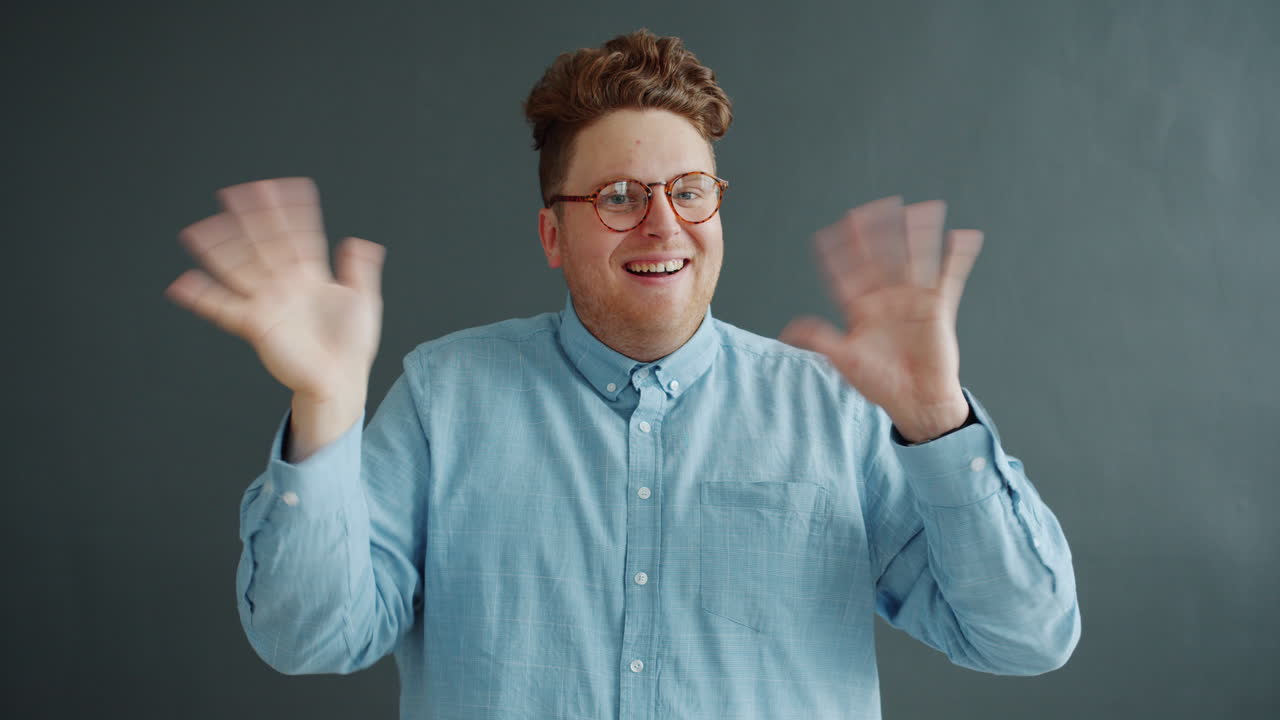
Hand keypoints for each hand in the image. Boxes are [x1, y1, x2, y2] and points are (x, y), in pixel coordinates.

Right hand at [163, 177, 386, 399]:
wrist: (341, 381)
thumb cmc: (352, 346)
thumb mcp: (364, 301)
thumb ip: (361, 270)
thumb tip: (360, 241)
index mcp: (311, 276)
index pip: (299, 235)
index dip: (292, 211)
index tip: (285, 186)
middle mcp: (285, 285)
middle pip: (263, 243)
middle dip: (250, 218)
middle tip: (235, 191)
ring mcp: (268, 302)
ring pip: (239, 268)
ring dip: (219, 248)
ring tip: (198, 229)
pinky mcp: (256, 324)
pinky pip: (223, 308)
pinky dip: (202, 296)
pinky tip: (183, 283)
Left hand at [779, 196, 982, 442]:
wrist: (915, 401)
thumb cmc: (880, 383)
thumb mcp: (845, 360)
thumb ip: (820, 341)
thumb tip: (789, 330)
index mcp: (861, 308)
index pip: (847, 273)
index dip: (838, 253)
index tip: (828, 233)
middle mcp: (886, 299)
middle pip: (880, 257)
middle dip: (877, 233)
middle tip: (873, 207)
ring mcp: (912, 300)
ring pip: (915, 259)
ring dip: (918, 235)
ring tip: (921, 210)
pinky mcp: (938, 308)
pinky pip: (949, 277)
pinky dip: (957, 258)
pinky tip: (962, 237)